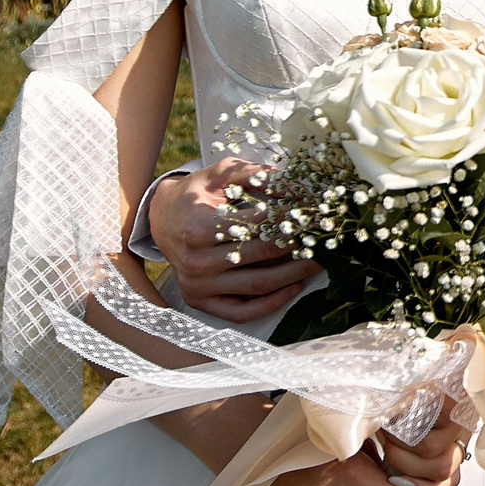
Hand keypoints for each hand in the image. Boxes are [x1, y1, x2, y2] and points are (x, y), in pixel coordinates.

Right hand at [149, 158, 324, 322]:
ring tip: (319, 261)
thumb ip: (254, 174)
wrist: (161, 220)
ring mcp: (198, 285)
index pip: (255, 224)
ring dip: (294, 274)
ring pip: (257, 283)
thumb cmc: (194, 195)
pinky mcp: (201, 302)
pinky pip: (242, 311)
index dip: (287, 217)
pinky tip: (294, 287)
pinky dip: (271, 303)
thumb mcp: (219, 174)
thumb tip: (292, 182)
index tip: (311, 212)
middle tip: (323, 236)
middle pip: (260, 255)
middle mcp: (196, 261)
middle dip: (297, 244)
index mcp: (198, 227)